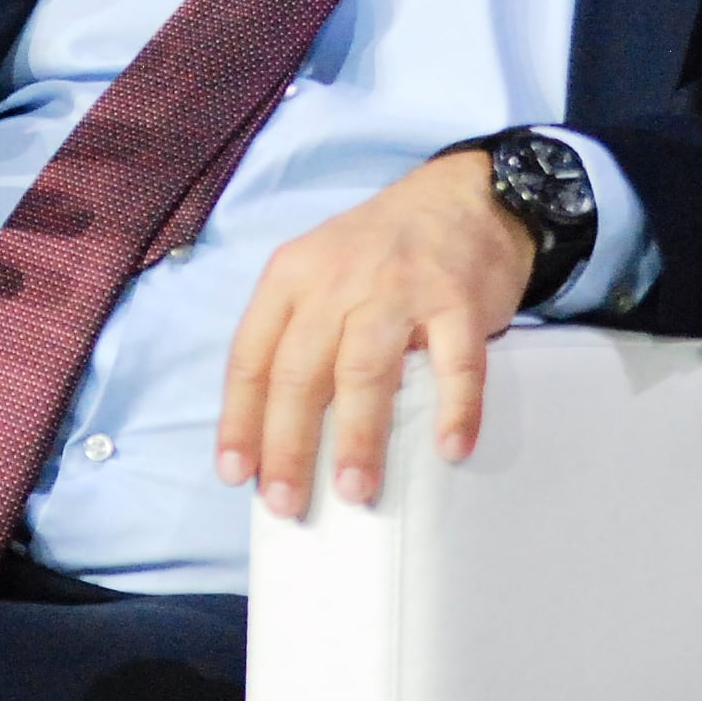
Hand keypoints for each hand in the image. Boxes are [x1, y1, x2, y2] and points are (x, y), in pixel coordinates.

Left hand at [214, 149, 534, 519]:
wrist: (465, 196)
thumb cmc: (381, 252)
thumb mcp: (320, 271)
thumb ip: (296, 333)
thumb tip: (273, 434)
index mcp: (293, 275)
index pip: (253, 355)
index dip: (240, 419)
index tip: (236, 474)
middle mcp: (339, 278)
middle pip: (300, 372)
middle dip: (289, 445)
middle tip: (287, 504)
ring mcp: (400, 287)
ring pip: (366, 371)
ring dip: (358, 437)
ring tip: (354, 492)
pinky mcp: (458, 298)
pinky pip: (455, 362)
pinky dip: (454, 408)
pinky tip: (449, 449)